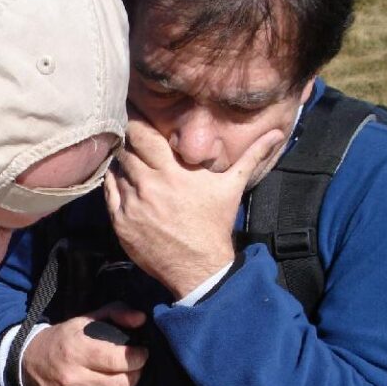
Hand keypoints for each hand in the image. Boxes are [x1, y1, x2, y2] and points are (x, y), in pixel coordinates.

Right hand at [21, 304, 148, 385]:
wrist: (27, 364)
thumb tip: (141, 319)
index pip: (120, 360)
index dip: (137, 357)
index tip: (140, 353)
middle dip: (135, 374)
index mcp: (76, 350)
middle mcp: (71, 377)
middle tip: (133, 367)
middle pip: (122, 383)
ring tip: (120, 378)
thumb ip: (115, 313)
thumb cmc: (62, 340)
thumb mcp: (84, 320)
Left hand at [105, 114, 284, 297]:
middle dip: (130, 143)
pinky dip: (114, 183)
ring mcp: (133, 205)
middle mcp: (150, 185)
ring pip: (116, 170)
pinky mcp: (122, 222)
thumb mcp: (233, 187)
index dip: (137, 123)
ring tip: (133, 163)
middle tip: (135, 141)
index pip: (143, 135)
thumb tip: (277, 134)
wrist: (199, 267)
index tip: (138, 118)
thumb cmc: (215, 224)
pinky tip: (126, 182)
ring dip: (122, 163)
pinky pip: (109, 192)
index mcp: (174, 172)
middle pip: (126, 150)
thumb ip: (252, 156)